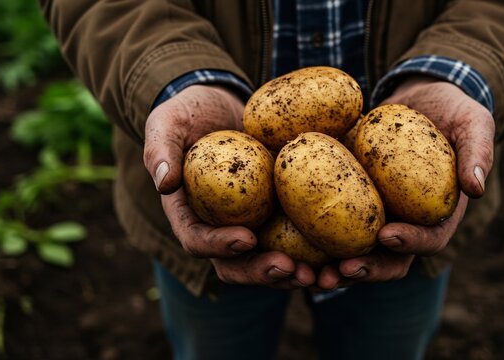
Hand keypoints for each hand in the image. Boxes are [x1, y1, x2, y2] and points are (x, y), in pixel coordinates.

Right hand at [143, 85, 314, 287]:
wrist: (224, 104)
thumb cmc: (190, 112)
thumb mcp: (168, 120)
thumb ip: (160, 147)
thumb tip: (164, 182)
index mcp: (189, 214)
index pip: (197, 240)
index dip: (219, 246)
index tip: (246, 239)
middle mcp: (221, 228)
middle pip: (238, 264)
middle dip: (264, 273)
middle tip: (292, 270)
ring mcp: (253, 224)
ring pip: (271, 260)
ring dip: (296, 274)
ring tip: (323, 275)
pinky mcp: (280, 215)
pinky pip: (299, 239)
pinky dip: (318, 251)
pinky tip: (343, 254)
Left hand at [317, 76, 493, 288]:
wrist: (419, 98)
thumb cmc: (451, 110)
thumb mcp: (472, 121)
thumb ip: (478, 151)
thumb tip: (476, 188)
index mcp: (439, 214)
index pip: (430, 239)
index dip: (411, 243)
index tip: (387, 234)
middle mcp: (407, 223)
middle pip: (389, 260)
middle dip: (366, 270)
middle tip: (339, 271)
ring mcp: (377, 216)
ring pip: (356, 252)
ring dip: (333, 267)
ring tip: (306, 274)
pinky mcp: (350, 202)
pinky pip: (331, 225)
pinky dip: (312, 238)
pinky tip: (286, 241)